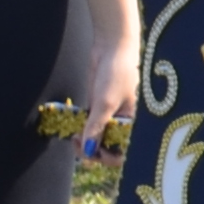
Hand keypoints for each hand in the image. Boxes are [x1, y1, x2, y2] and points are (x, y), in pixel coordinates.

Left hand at [52, 7, 138, 158]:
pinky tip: (72, 128)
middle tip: (76, 142)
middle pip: (107, 148)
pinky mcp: (98, 106)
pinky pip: (89, 125)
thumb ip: (96, 128)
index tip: (90, 152)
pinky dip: (80, 129)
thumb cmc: (117, 74)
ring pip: (96, 137)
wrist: (113, 46)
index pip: (122, 153)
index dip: (106, 157)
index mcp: (131, 125)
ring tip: (72, 135)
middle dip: (91, 150)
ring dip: (83, 140)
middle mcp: (121, 123)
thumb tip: (88, 151)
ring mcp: (109, 115)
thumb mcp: (105, 103)